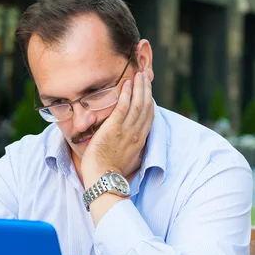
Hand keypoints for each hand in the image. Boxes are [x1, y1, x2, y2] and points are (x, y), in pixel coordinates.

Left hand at [81, 71, 153, 185]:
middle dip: (146, 89)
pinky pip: (123, 107)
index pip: (148, 117)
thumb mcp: (128, 160)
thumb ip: (131, 149)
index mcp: (140, 141)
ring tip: (138, 74)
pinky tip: (126, 83)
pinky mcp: (114, 128)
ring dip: (139, 87)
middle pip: (146, 106)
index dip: (150, 101)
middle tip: (145, 75)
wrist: (104, 179)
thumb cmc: (111, 173)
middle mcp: (136, 134)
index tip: (148, 91)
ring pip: (137, 104)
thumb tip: (131, 145)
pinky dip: (126, 94)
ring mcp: (126, 130)